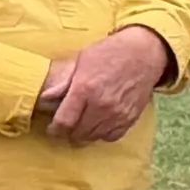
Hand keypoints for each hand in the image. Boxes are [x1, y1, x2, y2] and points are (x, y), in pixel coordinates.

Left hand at [41, 26, 167, 142]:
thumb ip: (62, 82)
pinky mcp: (130, 117)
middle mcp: (101, 105)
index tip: (52, 128)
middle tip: (66, 124)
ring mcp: (118, 113)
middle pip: (78, 133)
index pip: (64, 122)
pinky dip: (103, 133)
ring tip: (82, 123)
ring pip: (94, 136)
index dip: (55, 129)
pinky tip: (99, 124)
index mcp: (85, 89)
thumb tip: (44, 98)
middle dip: (68, 132)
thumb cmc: (110, 52)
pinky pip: (111, 136)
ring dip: (85, 133)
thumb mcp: (81, 61)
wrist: (145, 52)